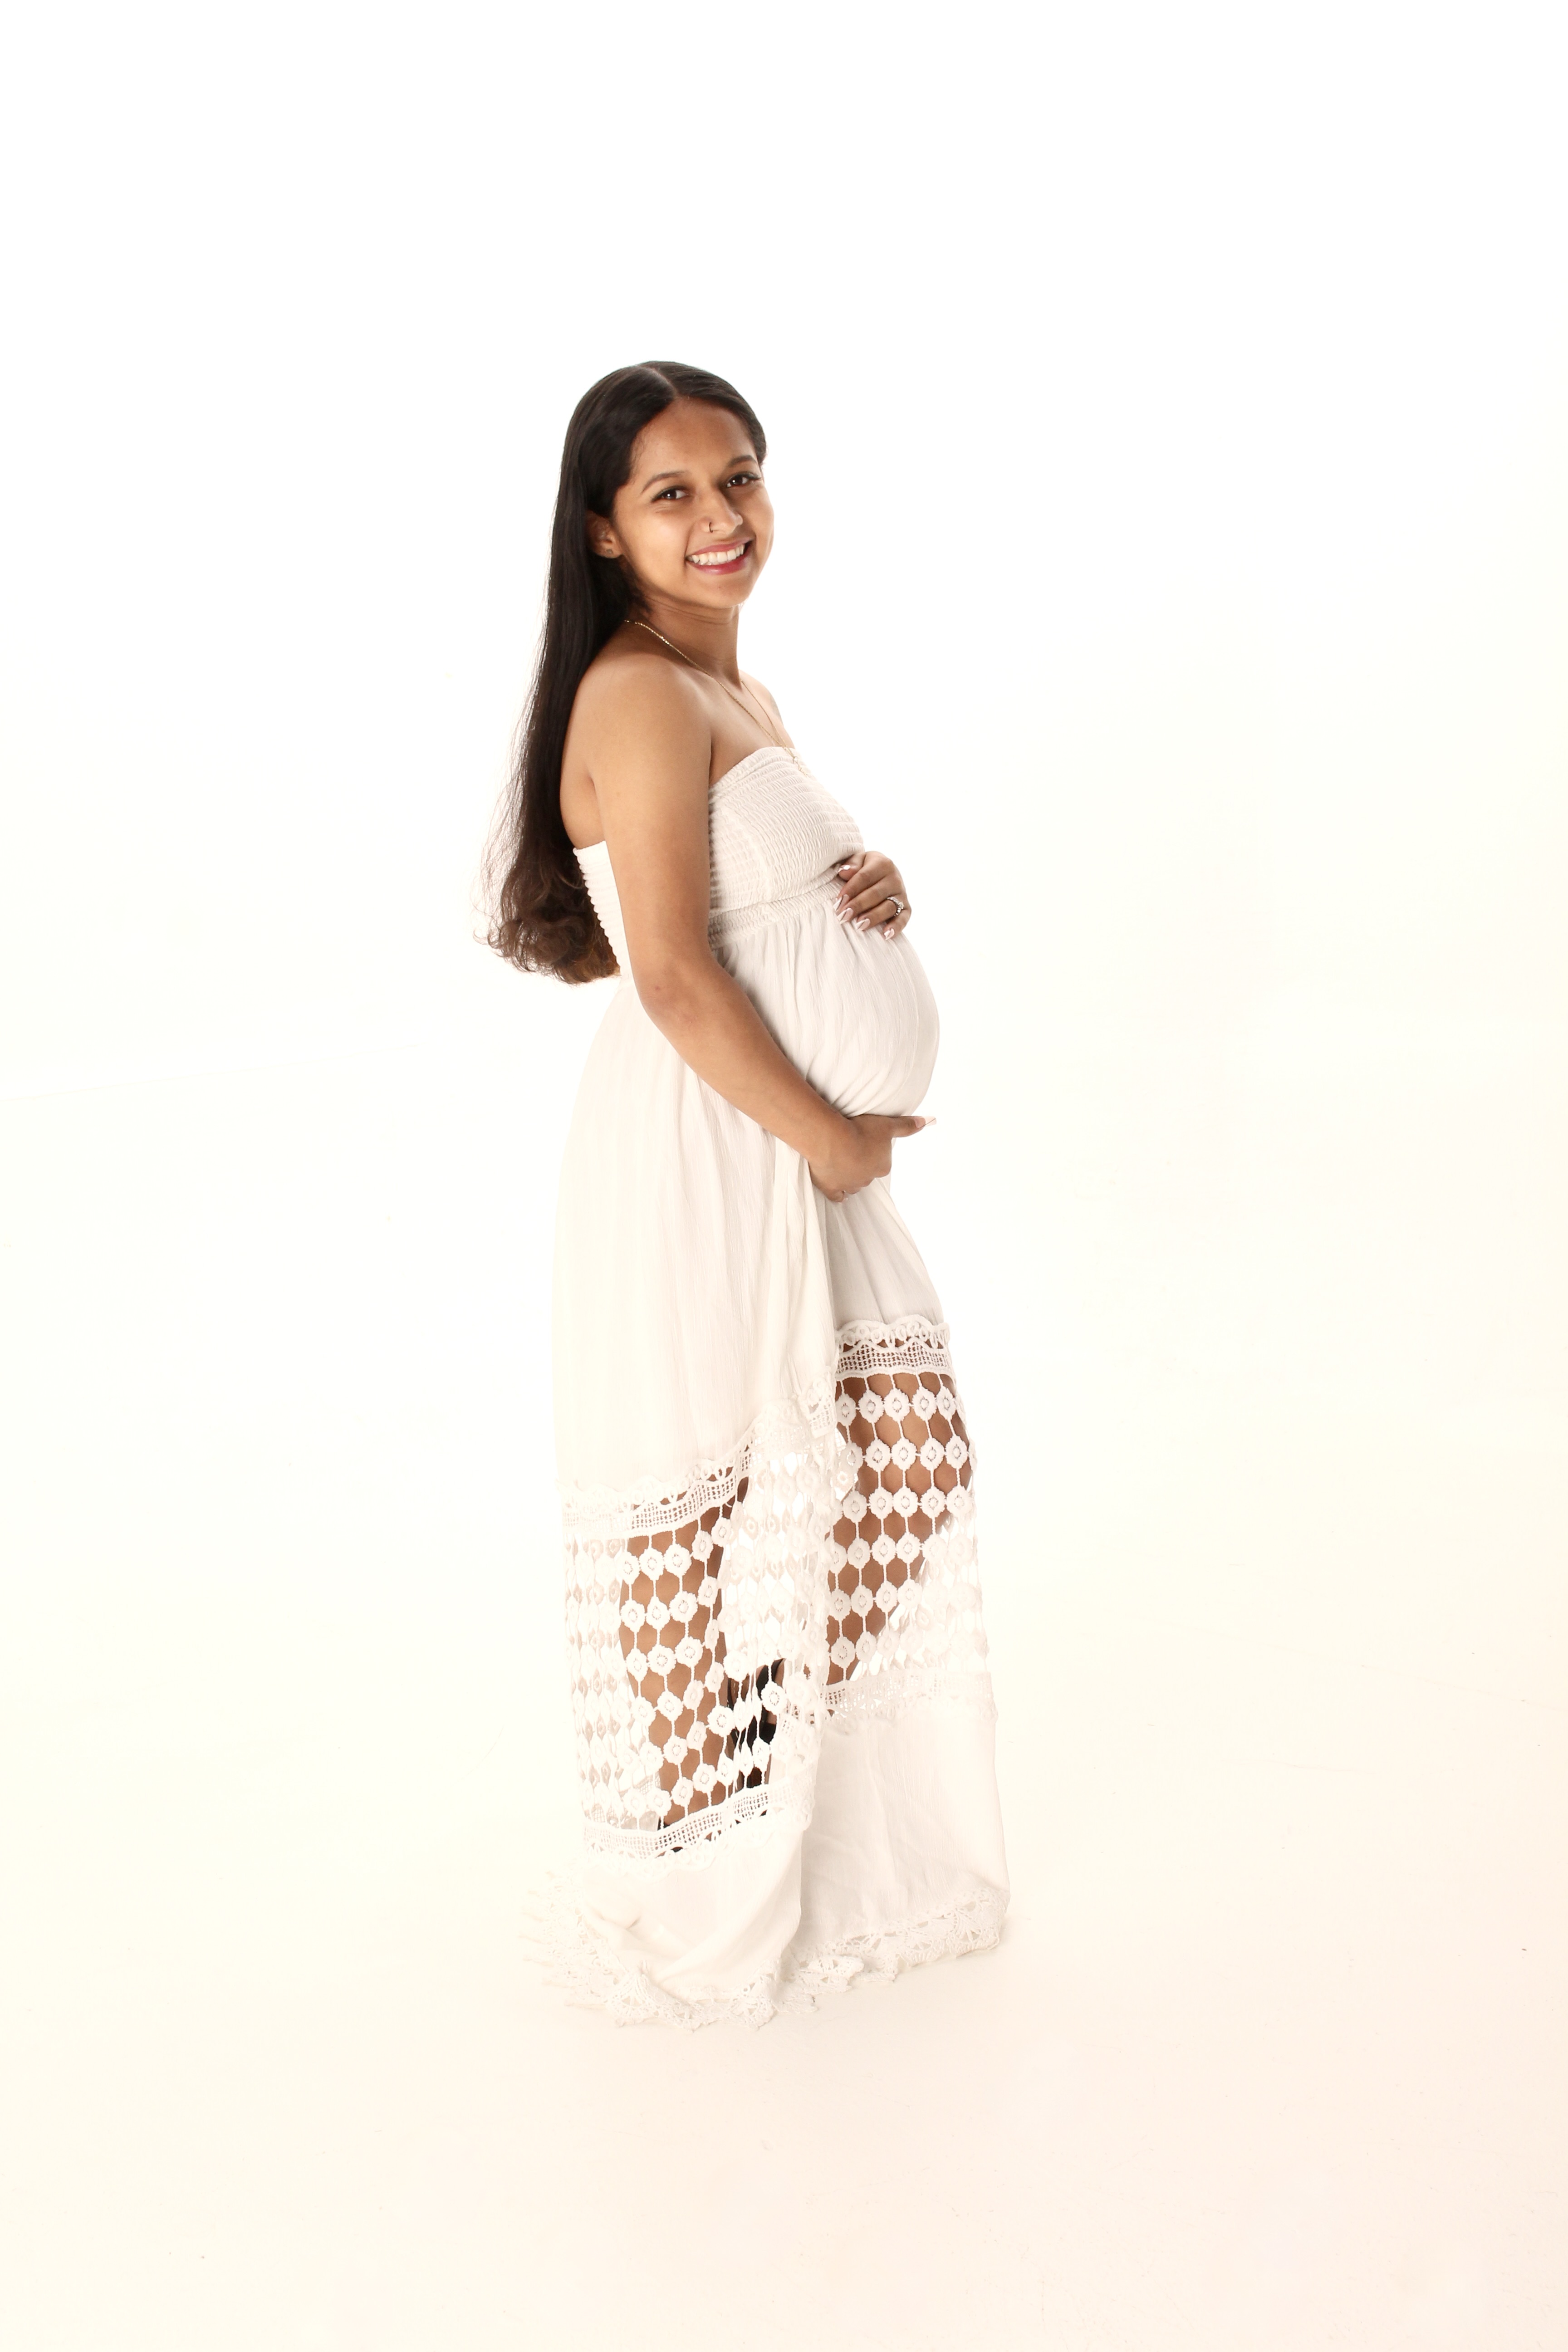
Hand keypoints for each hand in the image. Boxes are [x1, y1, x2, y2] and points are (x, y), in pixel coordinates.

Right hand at [808, 1112, 929, 1202]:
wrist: (833, 1140)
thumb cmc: (860, 1131)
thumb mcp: (887, 1125)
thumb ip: (906, 1126)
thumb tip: (925, 1122)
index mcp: (882, 1166)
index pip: (881, 1163)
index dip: (874, 1154)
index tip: (866, 1145)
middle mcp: (868, 1179)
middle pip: (868, 1174)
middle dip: (862, 1166)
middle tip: (852, 1151)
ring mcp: (850, 1185)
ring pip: (854, 1185)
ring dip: (850, 1178)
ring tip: (843, 1166)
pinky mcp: (832, 1188)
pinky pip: (837, 1197)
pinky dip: (838, 1195)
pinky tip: (839, 1194)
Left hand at [834, 850, 911, 940]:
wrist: (883, 873)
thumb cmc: (866, 868)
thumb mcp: (859, 860)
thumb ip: (852, 864)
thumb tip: (844, 872)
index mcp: (883, 863)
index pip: (864, 877)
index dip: (850, 890)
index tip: (838, 902)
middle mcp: (895, 878)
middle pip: (875, 894)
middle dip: (858, 906)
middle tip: (843, 916)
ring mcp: (902, 894)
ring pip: (888, 907)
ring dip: (874, 917)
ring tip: (859, 925)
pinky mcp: (906, 907)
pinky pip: (904, 918)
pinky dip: (896, 927)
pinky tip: (886, 935)